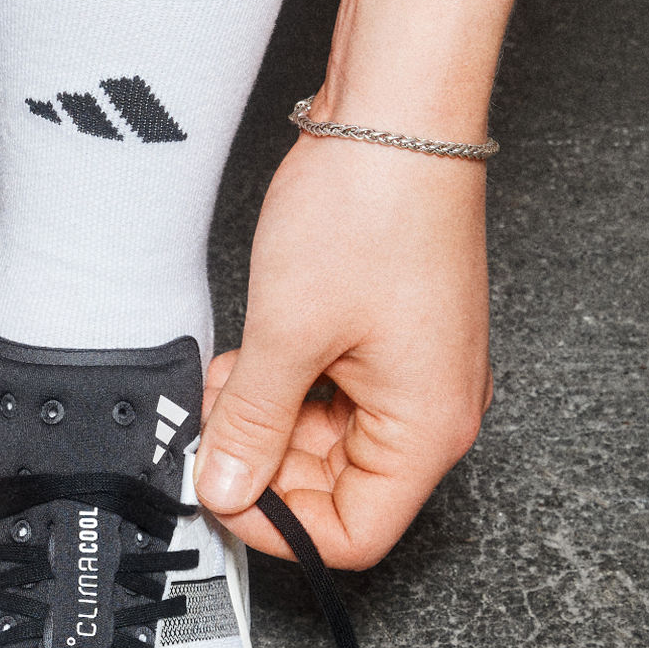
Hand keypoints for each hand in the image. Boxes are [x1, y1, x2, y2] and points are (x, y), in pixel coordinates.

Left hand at [194, 132, 491, 568]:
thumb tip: (226, 485)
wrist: (399, 114)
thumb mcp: (286, 335)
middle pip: (338, 490)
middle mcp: (434, 410)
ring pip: (325, 443)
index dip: (280, 527)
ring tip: (232, 378)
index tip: (225, 494)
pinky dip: (284, 388)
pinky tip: (254, 358)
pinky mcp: (390, 344)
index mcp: (427, 428)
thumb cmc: (372, 206)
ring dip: (267, 423)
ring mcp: (413, 376)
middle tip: (215, 427)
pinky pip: (330, 397)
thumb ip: (252, 425)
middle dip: (265, 464)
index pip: (355, 533)